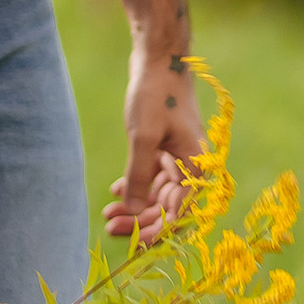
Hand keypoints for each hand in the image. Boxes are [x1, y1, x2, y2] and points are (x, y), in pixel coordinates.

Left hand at [105, 38, 205, 242]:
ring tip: (107, 214)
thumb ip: (139, 176)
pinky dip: (136, 186)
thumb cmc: (155, 94)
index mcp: (195, 165)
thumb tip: (132, 211)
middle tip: (110, 228)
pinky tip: (116, 193)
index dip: (157, 230)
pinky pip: (153, 177)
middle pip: (168, 206)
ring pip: (159, 193)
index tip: (135, 245)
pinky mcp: (166, 146)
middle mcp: (191, 164)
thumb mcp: (143, 137)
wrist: (161, 59)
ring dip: (135, 206)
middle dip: (140, 220)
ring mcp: (179, 156)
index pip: (179, 211)